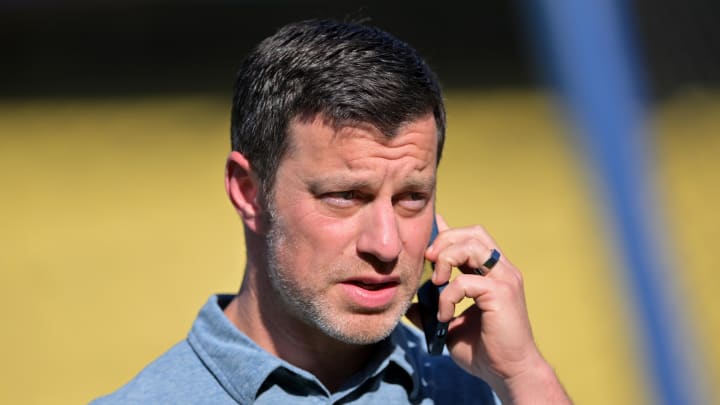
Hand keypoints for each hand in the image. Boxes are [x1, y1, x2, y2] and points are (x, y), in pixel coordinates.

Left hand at [408, 214, 570, 403]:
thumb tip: (409, 303)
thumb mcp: (450, 324)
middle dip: (445, 240)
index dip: (448, 232)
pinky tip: (445, 316)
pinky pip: (465, 281)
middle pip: (473, 233)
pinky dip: (448, 296)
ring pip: (472, 245)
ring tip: (437, 282)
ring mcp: (505, 279)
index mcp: (492, 273)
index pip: (472, 239)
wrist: (507, 373)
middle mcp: (502, 270)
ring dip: (447, 258)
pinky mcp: (502, 293)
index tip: (428, 237)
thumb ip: (433, 308)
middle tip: (429, 261)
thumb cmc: (483, 350)